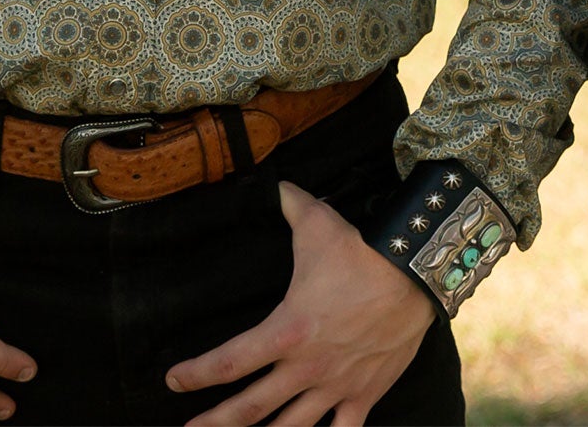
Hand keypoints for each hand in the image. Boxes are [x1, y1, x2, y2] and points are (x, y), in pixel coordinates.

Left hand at [167, 180, 434, 426]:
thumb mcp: (318, 224)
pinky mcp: (364, 395)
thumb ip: (290, 205)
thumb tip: (275, 184)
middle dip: (216, 423)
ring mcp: (335, 386)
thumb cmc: (361, 251)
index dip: (196, 374)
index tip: (173, 379)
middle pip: (250, 408)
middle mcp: (305, 367)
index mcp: (287, 330)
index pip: (229, 361)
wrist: (414, 273)